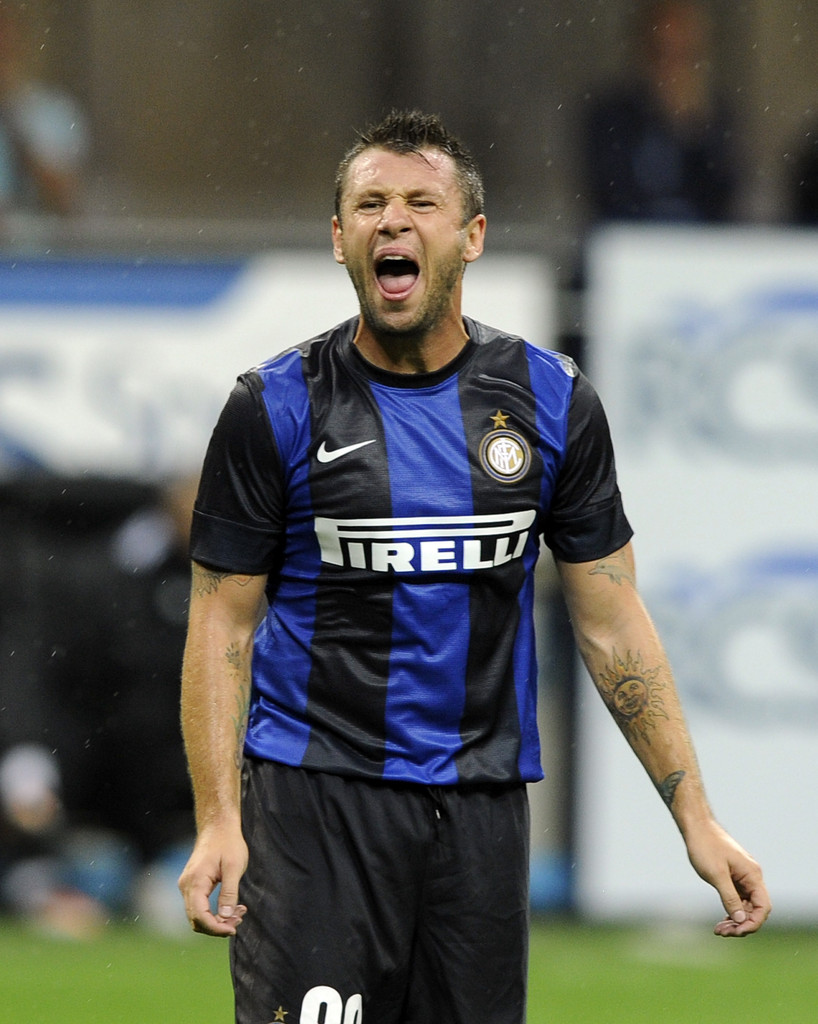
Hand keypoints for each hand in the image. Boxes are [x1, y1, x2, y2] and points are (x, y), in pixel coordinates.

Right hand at [178, 825, 248, 936]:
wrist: (218, 826)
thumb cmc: (228, 843)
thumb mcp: (234, 867)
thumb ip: (229, 892)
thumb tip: (226, 917)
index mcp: (195, 882)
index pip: (199, 916)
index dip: (215, 928)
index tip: (233, 929)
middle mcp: (186, 886)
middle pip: (196, 920)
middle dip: (218, 925)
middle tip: (239, 919)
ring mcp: (187, 885)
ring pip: (197, 915)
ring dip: (216, 919)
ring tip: (239, 912)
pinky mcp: (192, 884)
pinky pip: (198, 906)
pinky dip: (213, 911)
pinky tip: (231, 907)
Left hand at [684, 820, 770, 936]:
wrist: (696, 827)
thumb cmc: (705, 847)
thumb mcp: (716, 874)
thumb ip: (730, 897)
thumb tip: (741, 920)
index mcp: (753, 875)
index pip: (763, 907)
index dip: (753, 923)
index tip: (737, 932)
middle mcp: (752, 877)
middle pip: (755, 909)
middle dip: (741, 924)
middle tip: (722, 932)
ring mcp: (743, 877)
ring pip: (746, 907)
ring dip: (735, 920)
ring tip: (719, 929)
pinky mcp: (734, 878)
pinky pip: (739, 900)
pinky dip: (731, 911)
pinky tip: (722, 920)